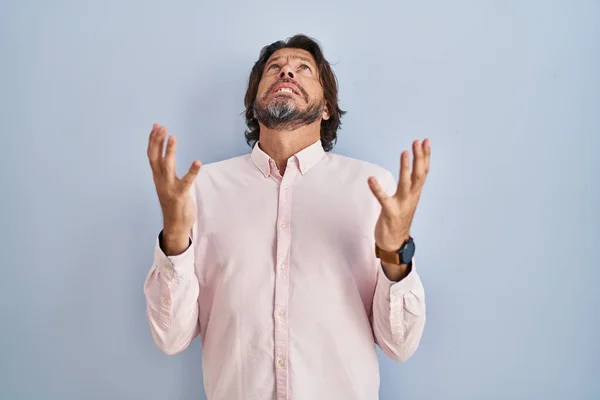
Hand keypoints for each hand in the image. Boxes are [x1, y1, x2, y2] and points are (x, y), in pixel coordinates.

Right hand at [147, 124, 200, 250]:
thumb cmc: (173, 202)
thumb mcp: (167, 183)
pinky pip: (186, 181)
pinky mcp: (180, 195)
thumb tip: (165, 156)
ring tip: (173, 137)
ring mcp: (169, 188)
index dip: (153, 140)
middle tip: (161, 127)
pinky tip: (198, 162)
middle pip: (155, 157)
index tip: (156, 126)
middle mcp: (160, 181)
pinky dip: (192, 171)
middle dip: (157, 141)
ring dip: (169, 151)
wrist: (175, 225)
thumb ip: (165, 171)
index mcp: (157, 177)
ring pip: (167, 166)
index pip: (152, 155)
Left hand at [368, 139, 430, 252]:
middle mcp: (411, 198)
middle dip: (419, 157)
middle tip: (418, 141)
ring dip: (405, 168)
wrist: (395, 244)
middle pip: (418, 174)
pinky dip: (377, 189)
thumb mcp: (406, 200)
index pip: (423, 172)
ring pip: (406, 184)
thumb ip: (408, 186)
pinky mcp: (390, 212)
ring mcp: (402, 205)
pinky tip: (371, 179)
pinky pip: (383, 199)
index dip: (425, 156)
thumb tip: (409, 171)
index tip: (426, 141)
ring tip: (404, 152)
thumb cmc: (398, 219)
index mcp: (415, 194)